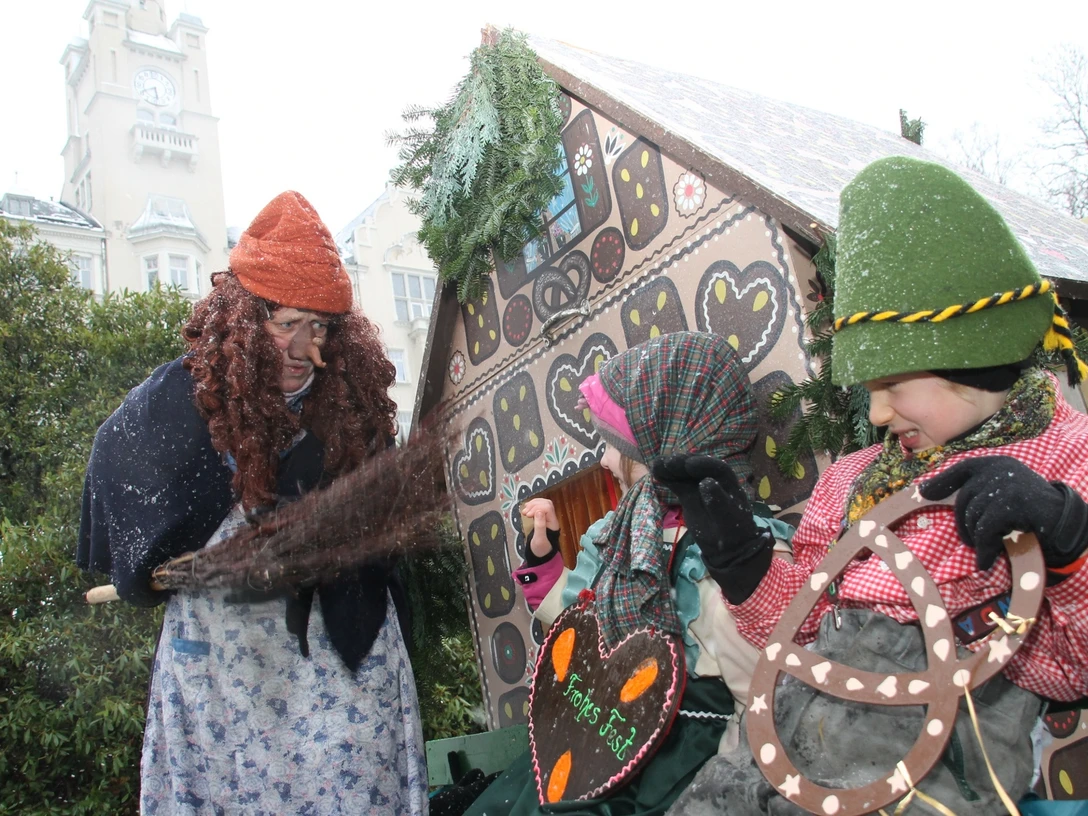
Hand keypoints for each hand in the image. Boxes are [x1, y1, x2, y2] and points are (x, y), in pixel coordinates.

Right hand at [521, 497, 560, 565]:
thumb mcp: (539, 539)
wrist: (540, 554)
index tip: (527, 515)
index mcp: (553, 523)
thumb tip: (538, 511)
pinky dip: (533, 506)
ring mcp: (548, 517)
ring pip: (543, 503)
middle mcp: (552, 518)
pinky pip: (540, 507)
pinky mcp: (543, 518)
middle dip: (534, 505)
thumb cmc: (540, 549)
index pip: (548, 508)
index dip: (537, 508)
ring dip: (533, 504)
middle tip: (525, 513)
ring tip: (524, 511)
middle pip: (546, 503)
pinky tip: (527, 509)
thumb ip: (540, 526)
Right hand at [652, 454, 772, 602]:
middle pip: (697, 468)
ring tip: (656, 464)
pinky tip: (655, 471)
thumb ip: (717, 502)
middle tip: (668, 462)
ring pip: (684, 474)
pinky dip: (666, 478)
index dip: (703, 464)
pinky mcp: (688, 494)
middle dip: (683, 464)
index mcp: (728, 484)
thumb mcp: (727, 520)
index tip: (690, 464)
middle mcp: (713, 480)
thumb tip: (706, 482)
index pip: (717, 469)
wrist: (727, 547)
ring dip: (671, 468)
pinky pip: (676, 484)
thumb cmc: (732, 533)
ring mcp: (699, 486)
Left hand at [920, 455, 1087, 570]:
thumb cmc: (1031, 512)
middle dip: (965, 524)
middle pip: (964, 500)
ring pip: (973, 516)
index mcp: (996, 464)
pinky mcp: (1012, 504)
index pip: (962, 469)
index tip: (924, 492)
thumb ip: (977, 491)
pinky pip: (985, 530)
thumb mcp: (1003, 494)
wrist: (1066, 523)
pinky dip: (984, 549)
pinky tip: (985, 561)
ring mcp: (1006, 485)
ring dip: (977, 538)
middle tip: (972, 542)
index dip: (941, 482)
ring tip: (987, 548)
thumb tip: (926, 491)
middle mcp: (1000, 469)